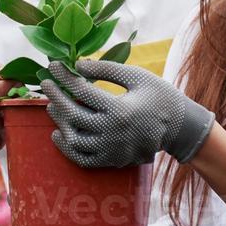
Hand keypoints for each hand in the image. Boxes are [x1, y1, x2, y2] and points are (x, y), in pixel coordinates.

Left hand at [39, 58, 213, 168]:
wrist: (179, 127)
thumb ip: (106, 70)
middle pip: (73, 116)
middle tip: (46, 84)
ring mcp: (113, 150)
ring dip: (59, 122)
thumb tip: (77, 65)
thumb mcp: (136, 76)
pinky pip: (83, 160)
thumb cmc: (159, 96)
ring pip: (74, 140)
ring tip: (53, 106)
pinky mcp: (113, 160)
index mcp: (120, 109)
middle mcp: (114, 133)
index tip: (53, 66)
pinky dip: (68, 149)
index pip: (82, 92)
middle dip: (56, 97)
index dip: (65, 77)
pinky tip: (59, 133)